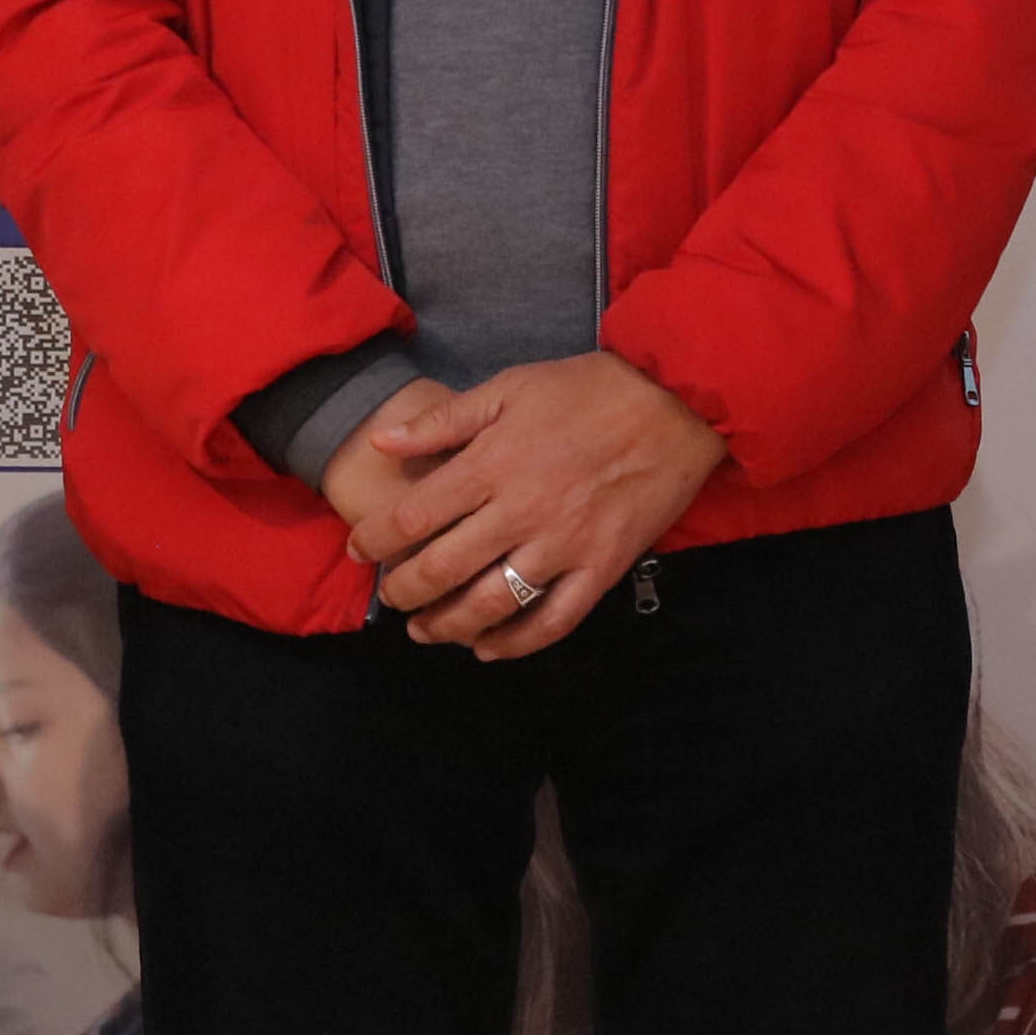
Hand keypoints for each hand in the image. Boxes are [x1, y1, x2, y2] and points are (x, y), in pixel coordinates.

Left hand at [352, 353, 726, 657]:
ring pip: (490, 604)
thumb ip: (445, 421)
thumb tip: (383, 443)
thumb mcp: (510, 387)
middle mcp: (521, 511)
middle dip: (404, 591)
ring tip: (426, 630)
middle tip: (391, 597)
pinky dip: (517, 643)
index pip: (414, 516)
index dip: (376, 540)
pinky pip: (554, 620)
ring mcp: (564, 545)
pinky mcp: (602, 567)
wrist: (676, 401)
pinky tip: (489, 647)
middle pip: (442, 569)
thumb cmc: (590, 388)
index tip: (359, 550)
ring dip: (447, 626)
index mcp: (493, 463)